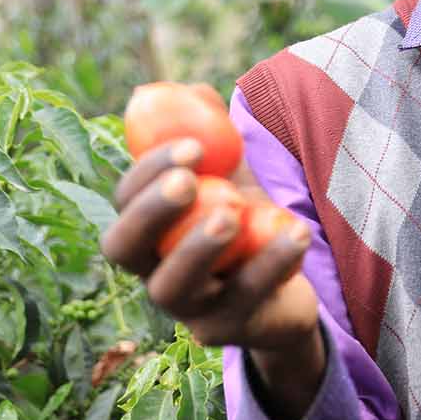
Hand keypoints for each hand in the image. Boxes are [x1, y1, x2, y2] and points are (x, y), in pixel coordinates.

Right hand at [101, 139, 323, 419]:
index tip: (193, 144)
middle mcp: (149, 271)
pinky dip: (273, 261)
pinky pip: (245, 298)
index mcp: (145, 231)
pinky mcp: (225, 331)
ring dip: (200, 247)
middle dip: (152, 212)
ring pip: (174, 287)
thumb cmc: (249, 218)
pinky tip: (297, 229)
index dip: (148, 172)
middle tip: (189, 182)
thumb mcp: (233, 175)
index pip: (123, 201)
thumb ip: (213, 134)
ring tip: (233, 212)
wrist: (286, 285)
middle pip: (124, 249)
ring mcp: (185, 308)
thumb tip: (194, 88)